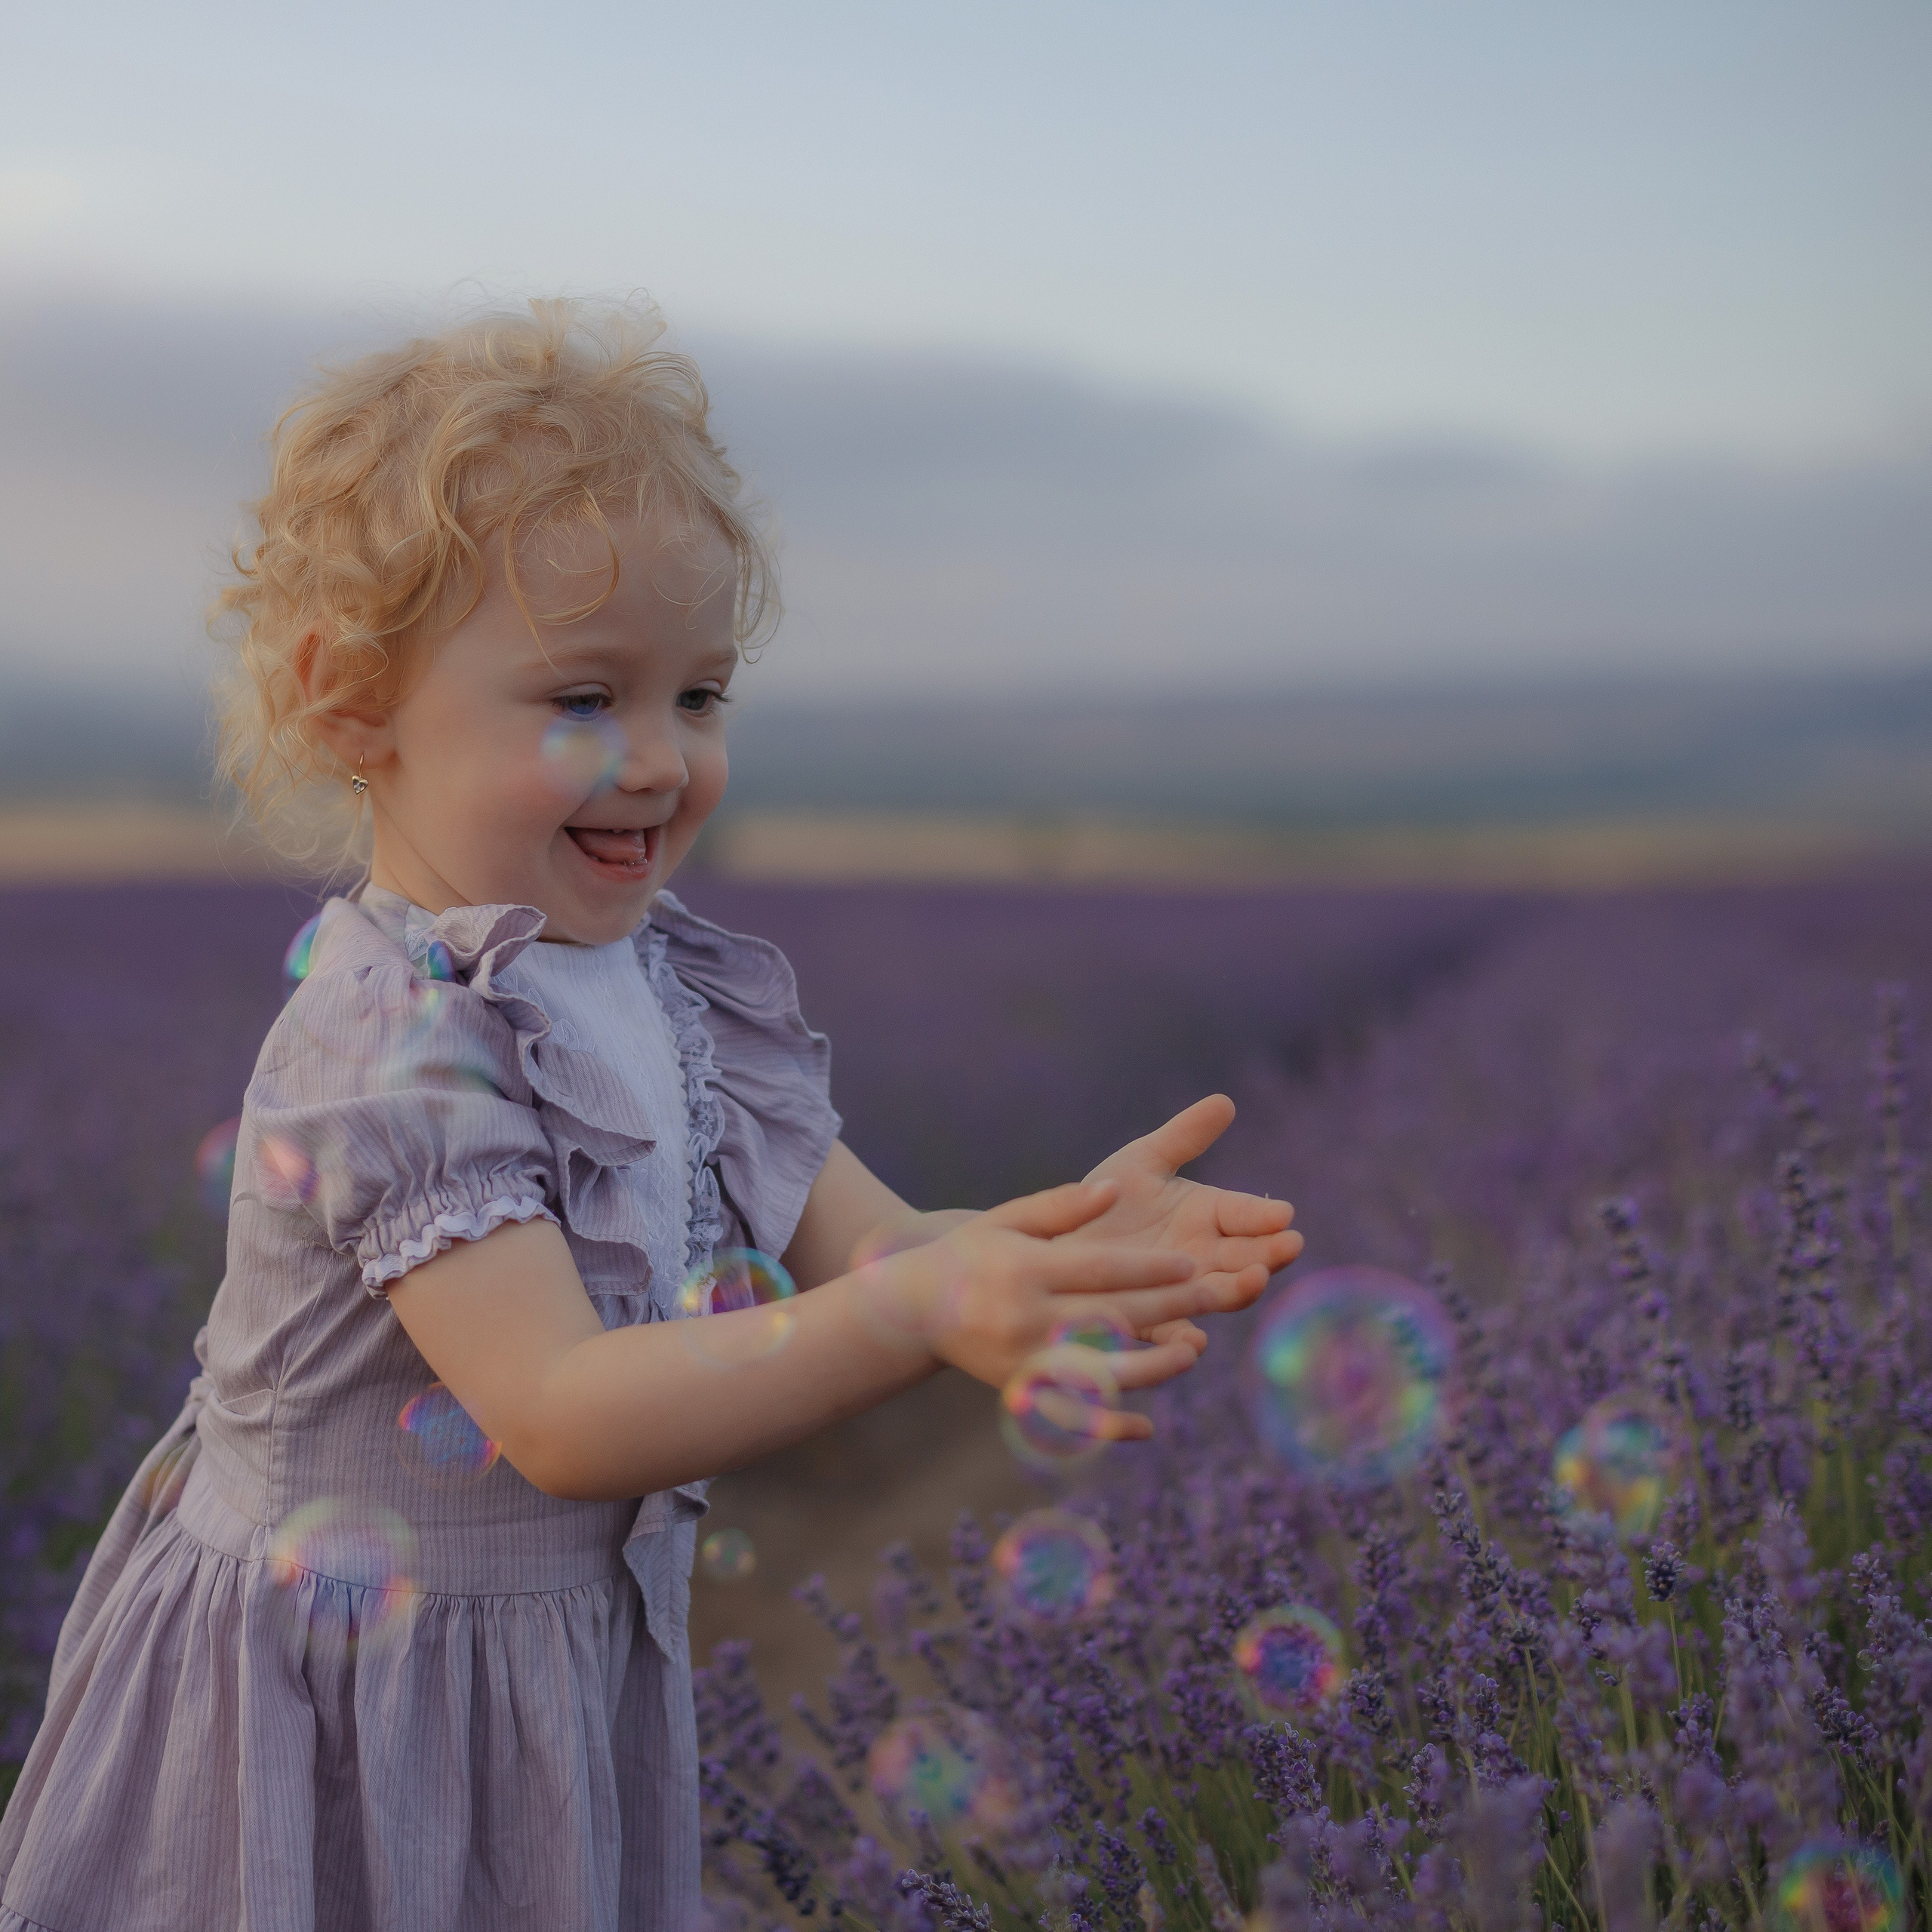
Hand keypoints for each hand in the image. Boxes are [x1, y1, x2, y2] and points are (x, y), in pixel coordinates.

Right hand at [877, 1178, 1208, 1439]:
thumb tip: (1113, 1189)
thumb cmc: (968, 1255)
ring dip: (1152, 1367)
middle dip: (1169, 1306)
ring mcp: (1023, 1363)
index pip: (1099, 1271)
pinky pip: (1070, 1419)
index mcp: (1025, 1270)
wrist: (912, 1310)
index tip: (1191, 1263)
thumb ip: (1060, 1205)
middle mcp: (1025, 1320)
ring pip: (1099, 1372)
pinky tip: (1148, 1428)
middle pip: (1111, 1316)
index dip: (1149, 1268)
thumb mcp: (1006, 1219)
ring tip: (1193, 1351)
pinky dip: (1108, 1427)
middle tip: (1217, 1294)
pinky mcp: (1020, 1394)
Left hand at [1070, 1095, 1301, 1335]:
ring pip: (1218, 1294)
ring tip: (1253, 1280)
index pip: (1245, 1214)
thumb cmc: (1104, 1197)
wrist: (1057, 1237)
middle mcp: (1203, 1256)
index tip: (1284, 1214)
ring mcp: (1179, 1290)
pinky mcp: (1148, 1318)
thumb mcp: (1143, 1161)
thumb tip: (1225, 1101)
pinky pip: (1169, 1333)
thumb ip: (1183, 1137)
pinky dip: (1183, 1338)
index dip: (1264, 1216)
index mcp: (1207, 1215)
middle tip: (1288, 1246)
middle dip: (1269, 1254)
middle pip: (1245, 1258)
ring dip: (1238, 1290)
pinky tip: (1195, 1340)